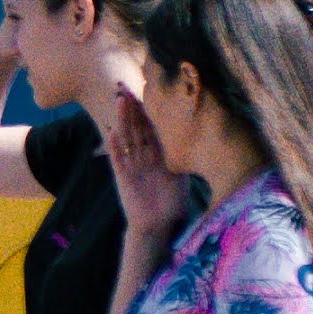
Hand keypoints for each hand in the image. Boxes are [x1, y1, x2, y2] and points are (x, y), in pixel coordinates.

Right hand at [97, 81, 178, 233]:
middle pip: (137, 128)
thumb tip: (201, 137)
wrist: (159, 225)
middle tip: (127, 87)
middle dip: (133, 108)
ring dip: (123, 119)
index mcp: (158, 155)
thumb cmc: (172, 202)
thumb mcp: (181, 174)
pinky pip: (118, 158)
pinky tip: (112, 131)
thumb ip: (183, 156)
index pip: (152, 128)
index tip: (147, 91)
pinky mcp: (123, 177)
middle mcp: (143, 157)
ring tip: (120, 101)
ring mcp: (132, 165)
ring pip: (127, 137)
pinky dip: (114, 146)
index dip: (148, 111)